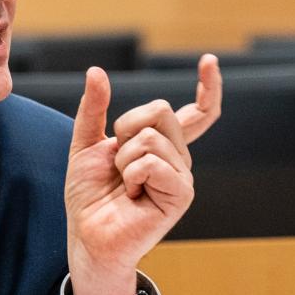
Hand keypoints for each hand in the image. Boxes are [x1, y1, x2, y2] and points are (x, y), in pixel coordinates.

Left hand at [64, 55, 221, 294]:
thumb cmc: (89, 195)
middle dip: (125, 129)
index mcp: (162, 145)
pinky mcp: (182, 195)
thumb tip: (97, 71)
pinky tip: (134, 194)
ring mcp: (183, 176)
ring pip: (152, 137)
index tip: (210, 61)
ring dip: (124, 158)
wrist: (88, 234)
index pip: (198, 113)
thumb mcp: (84, 144)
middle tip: (118, 162)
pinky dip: (133, 174)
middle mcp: (178, 158)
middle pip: (160, 109)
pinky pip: (154, 162)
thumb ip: (93, 109)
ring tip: (125, 184)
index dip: (208, 87)